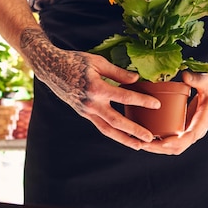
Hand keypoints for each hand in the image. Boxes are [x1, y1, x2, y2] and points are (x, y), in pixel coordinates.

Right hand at [26, 43, 159, 148]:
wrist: (51, 69)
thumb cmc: (75, 61)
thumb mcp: (98, 62)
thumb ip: (117, 73)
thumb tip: (136, 79)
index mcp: (96, 88)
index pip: (124, 97)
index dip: (142, 101)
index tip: (156, 105)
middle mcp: (91, 103)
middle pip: (117, 121)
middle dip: (134, 131)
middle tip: (149, 138)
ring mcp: (86, 111)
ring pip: (107, 129)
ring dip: (123, 139)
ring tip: (138, 146)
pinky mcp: (82, 113)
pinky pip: (100, 126)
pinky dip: (113, 133)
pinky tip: (123, 136)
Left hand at [139, 71, 207, 154]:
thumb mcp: (207, 81)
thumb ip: (196, 79)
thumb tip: (185, 76)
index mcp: (203, 120)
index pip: (190, 136)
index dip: (176, 141)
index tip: (162, 142)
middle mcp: (196, 130)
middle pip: (178, 147)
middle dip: (159, 147)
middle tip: (142, 143)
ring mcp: (189, 131)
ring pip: (173, 147)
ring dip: (156, 148)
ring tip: (139, 143)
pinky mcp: (183, 129)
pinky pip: (171, 141)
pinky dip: (158, 143)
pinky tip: (144, 139)